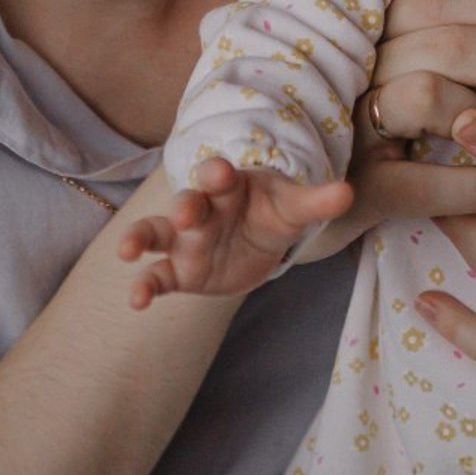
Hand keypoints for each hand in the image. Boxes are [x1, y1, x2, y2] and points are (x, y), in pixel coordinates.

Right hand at [118, 157, 350, 307]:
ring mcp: (187, 241)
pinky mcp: (181, 271)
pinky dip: (145, 286)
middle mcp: (202, 209)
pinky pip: (158, 276)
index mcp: (229, 186)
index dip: (219, 174)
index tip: (224, 175)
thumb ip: (317, 201)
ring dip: (141, 238)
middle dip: (185, 205)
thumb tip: (347, 192)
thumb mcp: (295, 207)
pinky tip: (136, 300)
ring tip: (128, 249)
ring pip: (157, 234)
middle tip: (186, 213)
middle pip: (187, 202)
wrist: (261, 241)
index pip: (218, 174)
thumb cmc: (273, 212)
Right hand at [296, 0, 475, 261]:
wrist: (309, 206)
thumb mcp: (401, 67)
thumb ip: (450, 41)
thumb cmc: (379, 124)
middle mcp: (354, 69)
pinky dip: (475, 184)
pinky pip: (422, 182)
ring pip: (430, 95)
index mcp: (370, 29)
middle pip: (451, 44)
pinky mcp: (354, 192)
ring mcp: (349, 127)